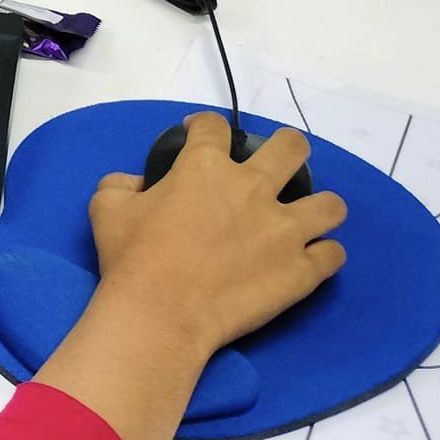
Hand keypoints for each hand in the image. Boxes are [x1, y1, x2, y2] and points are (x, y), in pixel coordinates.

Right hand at [34, 112, 344, 439]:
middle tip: (276, 164)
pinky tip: (310, 260)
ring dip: (319, 207)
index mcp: (204, 168)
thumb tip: (138, 184)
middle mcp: (253, 189)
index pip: (214, 126)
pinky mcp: (302, 270)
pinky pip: (333, 254)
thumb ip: (120, 184)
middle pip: (291, 148)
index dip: (204, 125)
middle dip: (288, 149)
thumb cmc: (132, 257)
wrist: (161, 313)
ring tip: (307, 217)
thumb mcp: (106, 209)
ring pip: (330, 204)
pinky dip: (323, 255)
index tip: (198, 134)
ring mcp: (285, 230)